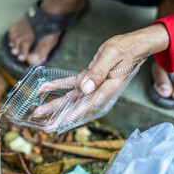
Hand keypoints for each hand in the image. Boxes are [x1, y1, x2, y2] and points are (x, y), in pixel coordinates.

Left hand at [33, 24, 169, 131]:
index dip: (74, 114)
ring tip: (41, 112)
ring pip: (72, 97)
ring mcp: (94, 85)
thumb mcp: (111, 56)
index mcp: (107, 88)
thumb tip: (85, 88)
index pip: (88, 104)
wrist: (133, 46)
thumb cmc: (125, 49)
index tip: (61, 122)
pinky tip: (46, 87)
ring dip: (56, 104)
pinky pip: (72, 83)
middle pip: (76, 104)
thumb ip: (98, 73)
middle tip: (46, 126)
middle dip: (60, 115)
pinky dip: (59, 84)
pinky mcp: (90, 79)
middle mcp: (99, 90)